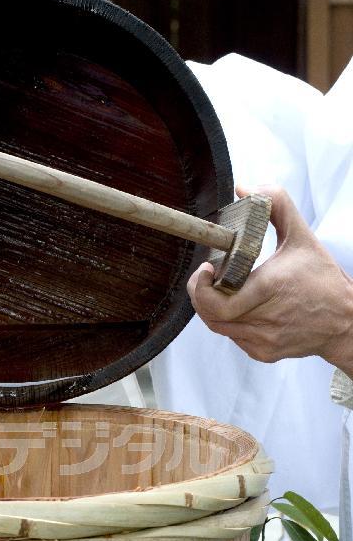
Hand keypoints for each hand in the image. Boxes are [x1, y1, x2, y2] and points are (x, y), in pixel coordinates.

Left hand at [188, 186, 352, 378]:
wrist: (344, 321)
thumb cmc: (322, 279)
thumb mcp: (302, 237)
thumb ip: (276, 206)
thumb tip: (244, 188)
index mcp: (270, 288)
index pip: (217, 301)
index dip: (201, 287)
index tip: (204, 269)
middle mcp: (264, 319)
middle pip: (211, 314)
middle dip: (202, 294)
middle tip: (205, 278)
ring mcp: (262, 340)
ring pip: (219, 326)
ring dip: (214, 307)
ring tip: (222, 289)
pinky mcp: (263, 353)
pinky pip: (233, 337)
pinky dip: (230, 321)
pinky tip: (241, 307)